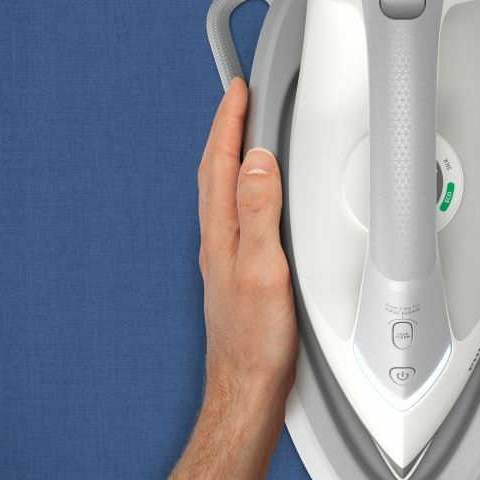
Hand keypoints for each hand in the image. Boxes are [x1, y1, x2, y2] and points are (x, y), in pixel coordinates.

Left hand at [197, 78, 297, 402]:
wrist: (246, 390)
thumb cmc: (255, 341)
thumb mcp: (263, 269)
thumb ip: (258, 213)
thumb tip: (256, 162)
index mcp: (221, 234)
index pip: (221, 164)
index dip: (228, 122)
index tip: (237, 90)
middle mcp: (217, 243)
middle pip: (216, 173)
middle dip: (226, 131)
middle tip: (239, 102)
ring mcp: (225, 260)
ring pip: (224, 194)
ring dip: (233, 159)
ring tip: (246, 136)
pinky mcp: (238, 276)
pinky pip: (236, 217)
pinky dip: (244, 193)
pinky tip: (257, 201)